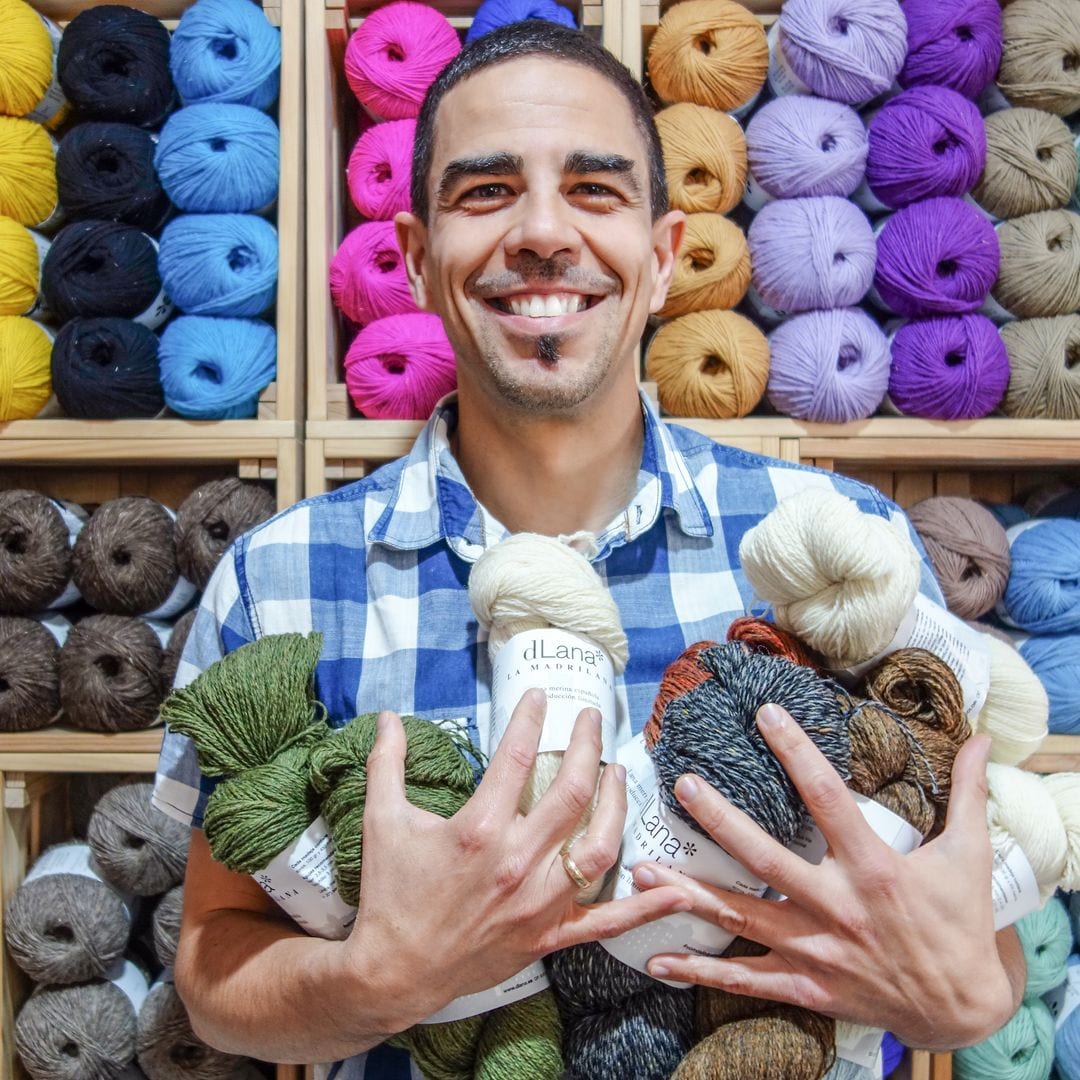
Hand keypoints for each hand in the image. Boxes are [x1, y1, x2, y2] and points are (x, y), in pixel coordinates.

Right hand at [341, 688, 690, 1029]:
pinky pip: (606, 921)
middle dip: (586, 745)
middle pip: (570, 792)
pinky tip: (678, 889)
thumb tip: (386, 717)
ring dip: (616, 804)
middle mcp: (516, 863)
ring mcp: (538, 902)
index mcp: (478, 831)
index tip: (539, 696)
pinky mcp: (548, 933)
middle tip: (590, 718)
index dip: (530, 718)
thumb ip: (386, 764)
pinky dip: (645, 906)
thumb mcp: (383, 821)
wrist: (394, 972)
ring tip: (615, 771)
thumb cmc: (390, 894)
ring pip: (599, 845)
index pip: (515, 758)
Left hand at [632, 704, 1017, 1050]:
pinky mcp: (804, 986)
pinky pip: (744, 978)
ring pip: (742, 916)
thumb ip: (969, 795)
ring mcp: (815, 950)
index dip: (796, 752)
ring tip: (644, 872)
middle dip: (721, 821)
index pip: (827, 797)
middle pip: (767, 857)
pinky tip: (658, 959)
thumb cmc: (959, 926)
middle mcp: (837, 907)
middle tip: (683, 785)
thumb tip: (986, 740)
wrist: (961, 1011)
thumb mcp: (969, 856)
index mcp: (874, 869)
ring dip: (690, 894)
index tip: (765, 713)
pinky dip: (700, 971)